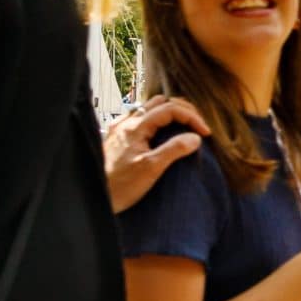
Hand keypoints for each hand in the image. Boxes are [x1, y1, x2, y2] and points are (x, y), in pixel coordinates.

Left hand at [103, 96, 208, 212]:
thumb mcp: (151, 169)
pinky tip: (161, 133)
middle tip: (198, 126)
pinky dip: (156, 120)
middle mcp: (127, 122)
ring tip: (183, 127)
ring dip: (170, 113)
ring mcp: (121, 128)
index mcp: (136, 127)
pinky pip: (140, 118)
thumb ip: (174, 150)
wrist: (95, 197)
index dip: (192, 117)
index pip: (170, 109)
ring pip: (150, 108)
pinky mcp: (117, 137)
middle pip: (161, 102)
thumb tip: (195, 137)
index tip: (205, 133)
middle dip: (183, 110)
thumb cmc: (120, 186)